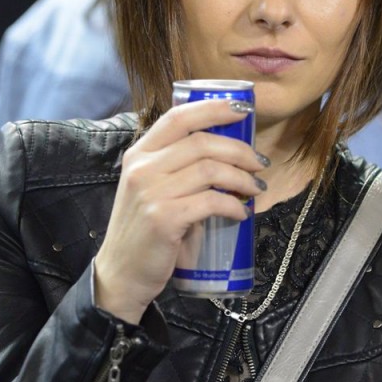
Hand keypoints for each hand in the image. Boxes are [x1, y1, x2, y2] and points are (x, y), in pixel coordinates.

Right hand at [93, 99, 266, 323]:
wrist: (121, 273)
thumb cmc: (145, 230)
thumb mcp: (151, 188)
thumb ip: (177, 166)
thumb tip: (229, 152)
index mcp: (139, 153)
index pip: (178, 117)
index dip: (213, 108)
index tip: (243, 110)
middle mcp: (142, 167)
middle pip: (201, 142)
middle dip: (239, 149)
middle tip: (260, 162)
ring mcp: (151, 192)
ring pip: (210, 170)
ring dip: (242, 178)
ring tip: (255, 188)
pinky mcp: (164, 218)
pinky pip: (211, 201)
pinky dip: (233, 205)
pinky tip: (241, 213)